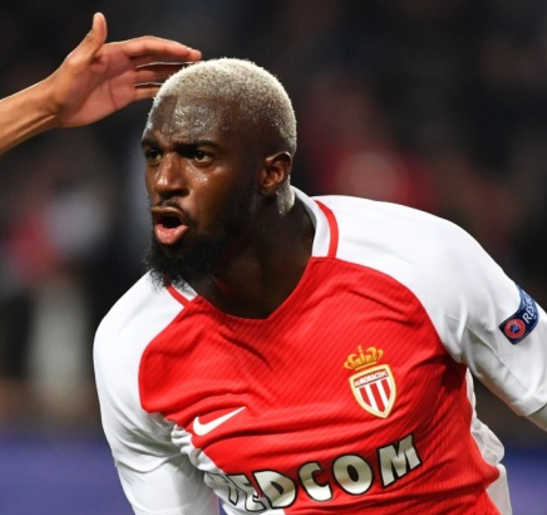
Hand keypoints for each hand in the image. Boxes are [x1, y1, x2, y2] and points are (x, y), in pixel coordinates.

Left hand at [43, 12, 200, 126]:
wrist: (55, 108)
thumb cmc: (62, 84)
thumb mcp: (77, 62)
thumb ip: (92, 42)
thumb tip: (100, 17)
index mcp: (114, 53)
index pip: (147, 47)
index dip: (167, 47)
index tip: (186, 51)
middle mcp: (122, 64)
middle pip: (155, 57)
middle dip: (177, 57)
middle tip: (197, 59)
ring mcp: (124, 80)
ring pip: (154, 73)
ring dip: (172, 72)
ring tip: (192, 74)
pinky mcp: (123, 96)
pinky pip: (147, 91)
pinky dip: (161, 90)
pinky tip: (174, 91)